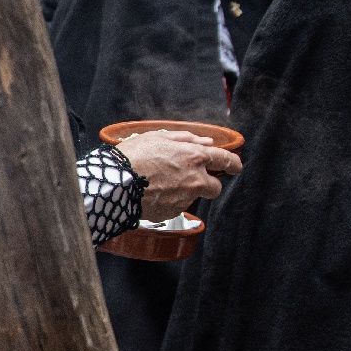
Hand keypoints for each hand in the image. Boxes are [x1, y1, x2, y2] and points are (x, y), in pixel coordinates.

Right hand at [114, 130, 242, 221]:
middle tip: (191, 179)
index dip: (233, 164)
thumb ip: (187, 139)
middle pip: (215, 187)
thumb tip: (206, 142)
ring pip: (193, 197)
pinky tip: (153, 193)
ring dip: (184, 192)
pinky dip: (168, 201)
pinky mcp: (172, 212)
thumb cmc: (135, 156)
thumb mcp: (160, 137)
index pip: (226, 160)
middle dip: (207, 184)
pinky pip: (176, 207)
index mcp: (195, 157)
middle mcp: (195, 179)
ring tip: (160, 184)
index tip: (234, 166)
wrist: (116, 181)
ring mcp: (185, 198)